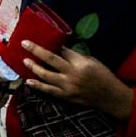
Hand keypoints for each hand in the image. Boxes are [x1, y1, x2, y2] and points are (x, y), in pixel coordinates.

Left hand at [20, 40, 134, 119]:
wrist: (111, 97)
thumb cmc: (103, 76)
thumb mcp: (93, 61)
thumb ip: (75, 56)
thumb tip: (59, 49)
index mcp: (81, 63)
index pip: (62, 51)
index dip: (50, 44)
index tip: (39, 38)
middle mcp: (73, 74)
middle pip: (50, 59)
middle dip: (36, 50)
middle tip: (24, 43)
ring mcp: (68, 86)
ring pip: (46, 75)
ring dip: (33, 67)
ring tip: (24, 60)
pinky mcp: (66, 97)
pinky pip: (49, 91)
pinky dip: (38, 86)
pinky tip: (28, 81)